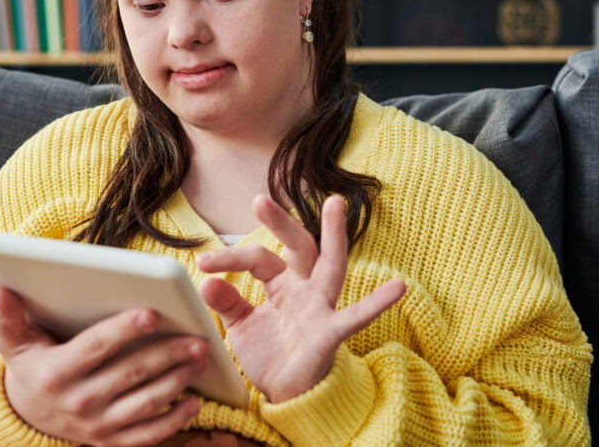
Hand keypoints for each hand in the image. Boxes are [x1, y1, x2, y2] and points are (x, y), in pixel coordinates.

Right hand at [0, 286, 208, 445]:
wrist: (26, 414)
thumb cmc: (30, 365)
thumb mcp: (13, 340)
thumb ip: (9, 315)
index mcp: (58, 372)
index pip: (96, 348)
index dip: (123, 330)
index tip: (152, 313)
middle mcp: (78, 402)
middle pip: (130, 374)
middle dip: (167, 354)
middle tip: (197, 337)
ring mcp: (96, 426)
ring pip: (145, 403)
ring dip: (178, 381)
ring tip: (200, 358)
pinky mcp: (110, 441)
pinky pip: (147, 435)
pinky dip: (174, 421)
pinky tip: (194, 402)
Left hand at [195, 194, 405, 402]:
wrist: (286, 397)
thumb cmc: (270, 355)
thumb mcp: (241, 326)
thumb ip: (227, 302)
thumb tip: (205, 282)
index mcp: (282, 283)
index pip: (257, 258)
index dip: (229, 258)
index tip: (201, 263)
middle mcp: (305, 289)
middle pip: (297, 246)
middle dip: (281, 223)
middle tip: (259, 200)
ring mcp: (321, 308)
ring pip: (330, 265)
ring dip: (334, 235)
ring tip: (336, 204)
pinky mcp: (331, 333)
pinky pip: (356, 317)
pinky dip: (376, 303)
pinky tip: (397, 287)